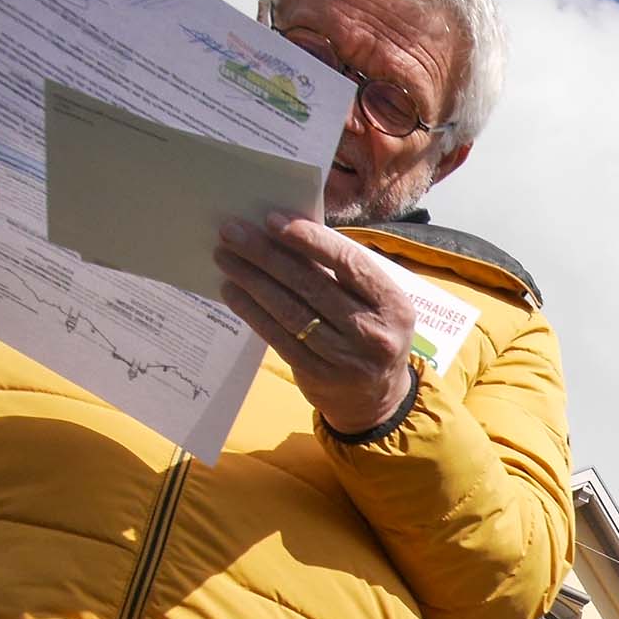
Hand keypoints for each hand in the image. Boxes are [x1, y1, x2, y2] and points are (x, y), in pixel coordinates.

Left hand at [214, 212, 418, 433]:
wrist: (376, 398)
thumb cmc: (369, 332)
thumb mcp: (375, 303)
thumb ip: (344, 273)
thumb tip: (287, 233)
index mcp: (393, 305)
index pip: (349, 263)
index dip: (309, 239)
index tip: (272, 220)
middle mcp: (373, 332)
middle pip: (311, 285)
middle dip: (266, 254)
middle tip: (232, 232)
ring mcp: (346, 358)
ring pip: (290, 310)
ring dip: (252, 280)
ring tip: (225, 257)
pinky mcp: (319, 375)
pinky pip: (278, 337)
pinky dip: (252, 312)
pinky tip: (233, 292)